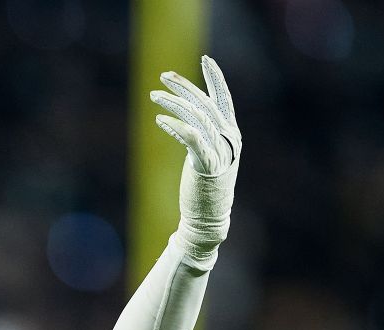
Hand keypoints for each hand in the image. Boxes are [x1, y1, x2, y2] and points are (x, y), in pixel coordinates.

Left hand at [150, 55, 240, 175]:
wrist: (208, 216)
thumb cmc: (203, 186)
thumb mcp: (204, 153)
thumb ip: (198, 133)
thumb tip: (178, 116)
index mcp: (230, 133)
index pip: (224, 99)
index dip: (216, 78)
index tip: (205, 58)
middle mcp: (228, 138)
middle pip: (205, 103)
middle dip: (184, 86)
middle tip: (163, 75)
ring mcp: (219, 151)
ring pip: (196, 117)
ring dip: (173, 103)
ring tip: (153, 96)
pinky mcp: (207, 165)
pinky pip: (192, 138)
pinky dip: (176, 126)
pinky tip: (160, 119)